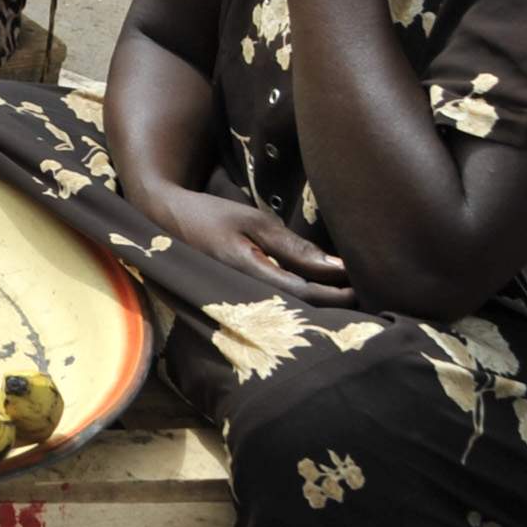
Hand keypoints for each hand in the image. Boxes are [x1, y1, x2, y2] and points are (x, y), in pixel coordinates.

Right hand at [129, 172, 350, 304]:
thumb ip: (292, 246)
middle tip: (365, 296)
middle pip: (299, 311)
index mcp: (246, 272)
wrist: (161, 218)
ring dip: (318, 307)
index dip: (336, 295)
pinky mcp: (235, 299)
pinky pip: (274, 306)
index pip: (304, 294)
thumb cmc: (209, 214)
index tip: (363, 285)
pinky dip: (298, 302)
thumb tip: (336, 267)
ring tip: (346, 297)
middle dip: (333, 306)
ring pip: (288, 311)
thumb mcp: (252, 220)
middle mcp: (242, 295)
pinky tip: (315, 297)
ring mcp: (237, 300)